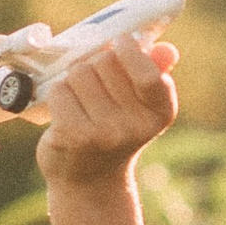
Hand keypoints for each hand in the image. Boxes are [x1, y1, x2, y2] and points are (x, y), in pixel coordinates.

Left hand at [37, 34, 177, 186]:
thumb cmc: (115, 131)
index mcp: (160, 113)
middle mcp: (135, 126)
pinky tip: (65, 112)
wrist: (91, 182)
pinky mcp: (74, 135)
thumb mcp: (140, 106)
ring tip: (80, 101)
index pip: (149, 74)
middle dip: (96, 64)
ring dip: (74, 80)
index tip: (120, 42)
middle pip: (106, 61)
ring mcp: (105, 132)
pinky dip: (57, 95)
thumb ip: (154, 73)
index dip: (131, 51)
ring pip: (80, 72)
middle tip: (95, 84)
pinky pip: (60, 90)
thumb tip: (167, 49)